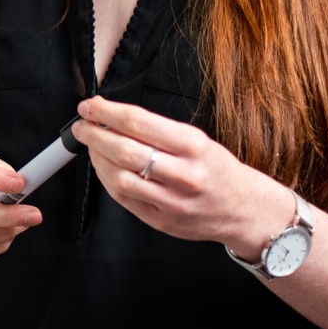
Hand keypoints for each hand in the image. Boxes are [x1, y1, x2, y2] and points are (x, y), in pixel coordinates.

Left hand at [72, 96, 289, 255]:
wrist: (245, 210)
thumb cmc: (217, 170)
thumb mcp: (198, 140)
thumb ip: (157, 131)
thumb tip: (113, 117)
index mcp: (194, 146)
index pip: (140, 123)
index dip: (107, 113)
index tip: (89, 106)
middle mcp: (185, 175)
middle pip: (125, 151)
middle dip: (95, 135)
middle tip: (82, 126)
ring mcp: (173, 202)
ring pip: (120, 178)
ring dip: (97, 159)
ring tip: (91, 146)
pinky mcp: (161, 221)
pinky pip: (123, 199)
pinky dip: (107, 180)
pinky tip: (103, 167)